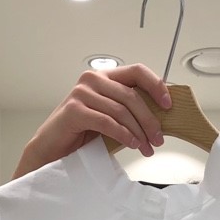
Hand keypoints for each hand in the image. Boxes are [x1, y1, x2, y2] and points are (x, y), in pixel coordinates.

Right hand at [13, 64, 171, 178]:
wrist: (51, 148)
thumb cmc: (80, 133)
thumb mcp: (109, 117)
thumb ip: (126, 110)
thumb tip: (157, 118)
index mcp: (103, 78)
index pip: (136, 72)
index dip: (156, 86)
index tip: (168, 104)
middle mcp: (92, 80)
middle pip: (131, 96)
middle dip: (149, 120)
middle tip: (159, 139)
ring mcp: (82, 93)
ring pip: (121, 111)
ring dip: (139, 132)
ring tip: (147, 147)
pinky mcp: (75, 110)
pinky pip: (107, 122)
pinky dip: (124, 135)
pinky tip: (132, 144)